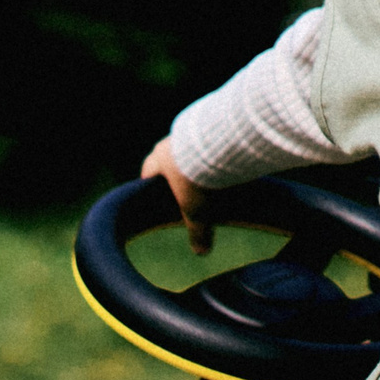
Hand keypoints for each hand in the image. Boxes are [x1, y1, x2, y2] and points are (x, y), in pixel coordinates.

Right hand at [141, 137, 212, 254]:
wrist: (219, 142)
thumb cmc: (198, 175)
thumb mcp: (196, 208)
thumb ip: (197, 229)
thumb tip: (201, 252)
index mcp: (159, 158)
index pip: (149, 171)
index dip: (152, 184)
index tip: (159, 196)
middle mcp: (173, 142)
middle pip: (172, 160)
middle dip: (181, 174)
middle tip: (190, 188)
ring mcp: (193, 132)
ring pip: (194, 150)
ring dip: (202, 163)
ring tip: (215, 178)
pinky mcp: (214, 127)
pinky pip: (214, 142)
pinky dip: (219, 154)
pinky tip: (230, 163)